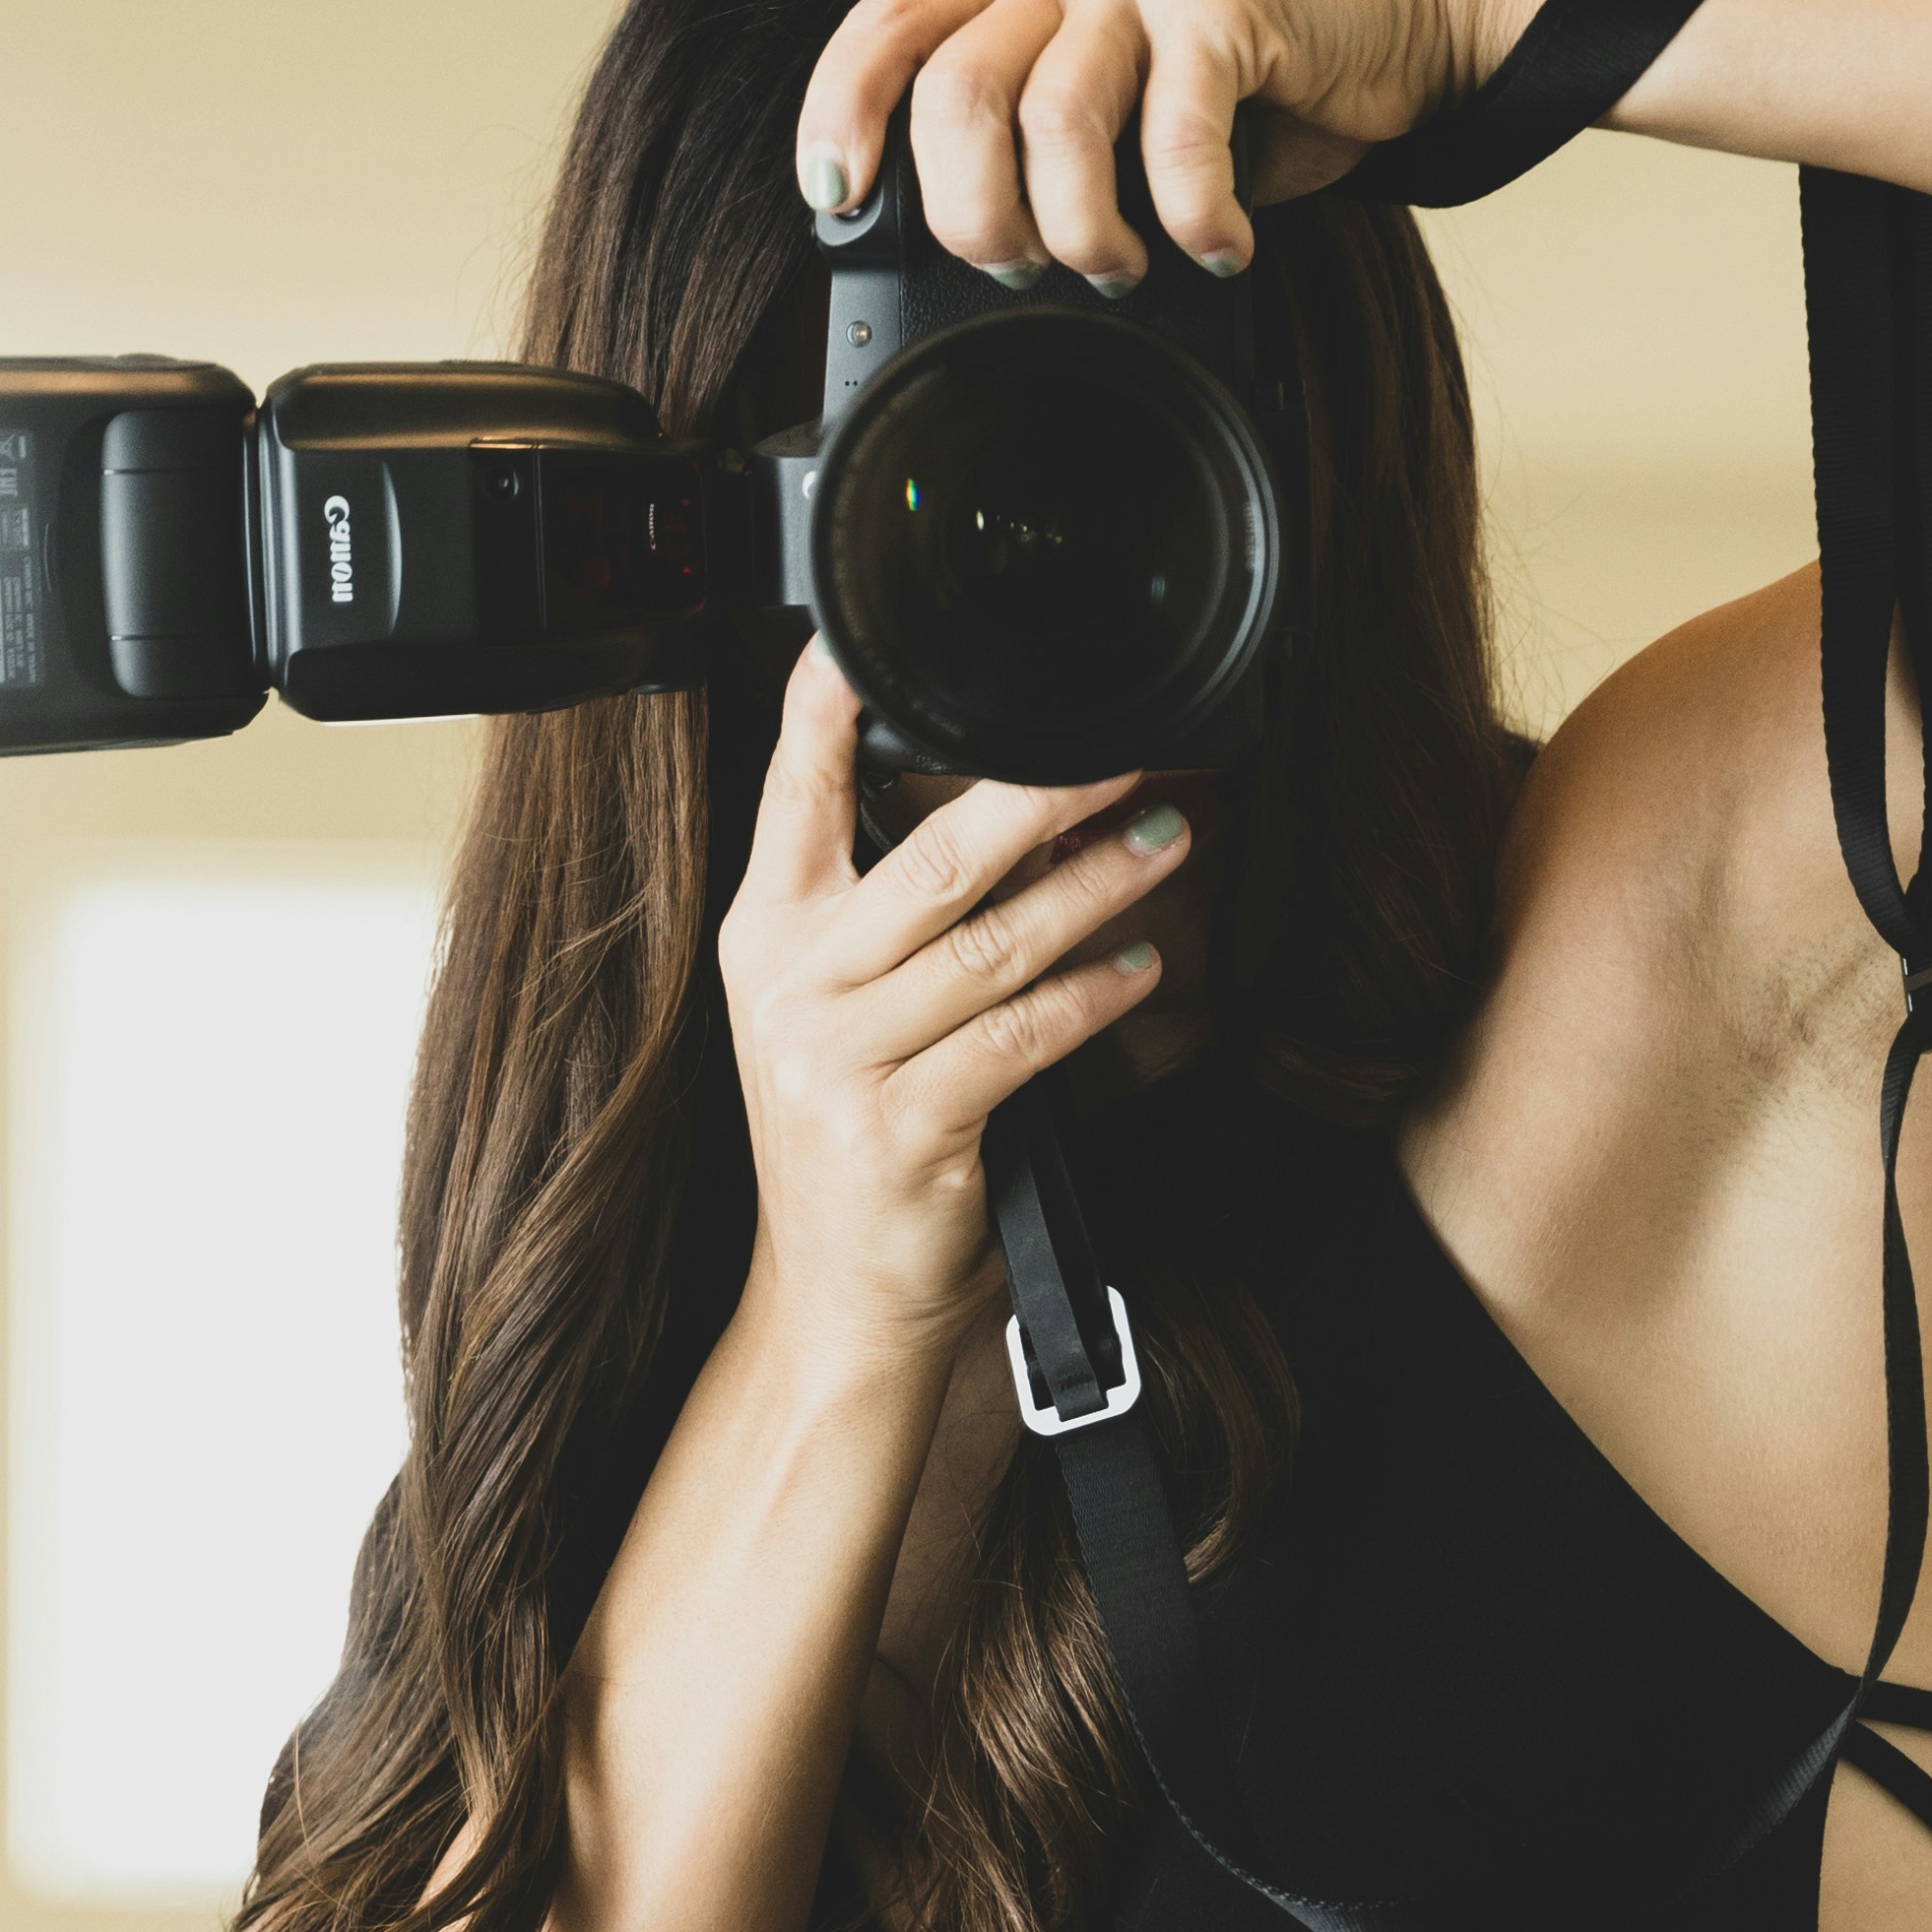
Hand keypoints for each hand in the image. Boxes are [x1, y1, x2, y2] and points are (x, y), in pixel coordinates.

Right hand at [717, 648, 1196, 1369]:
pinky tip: (1140, 969)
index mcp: (766, 934)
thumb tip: (1025, 813)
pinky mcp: (903, 1127)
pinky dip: (1094, 997)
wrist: (836, 1295)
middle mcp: (790, 986)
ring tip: (1165, 843)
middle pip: (933, 860)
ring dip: (1098, 889)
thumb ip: (896, 918)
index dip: (826, 705)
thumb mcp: (840, 1012)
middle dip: (1043, 795)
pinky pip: (1023, 1037)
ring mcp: (840, 1061)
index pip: (791, 791)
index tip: (866, 635)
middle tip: (1126, 755)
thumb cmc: (857, 1137)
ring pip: (995, 946)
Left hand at [795, 0, 1587, 289]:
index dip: (841, 114)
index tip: (837, 200)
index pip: (885, 32)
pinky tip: (1220, 245)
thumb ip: (1057, 160)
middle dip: (975, 215)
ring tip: (1126, 270)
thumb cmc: (1264, 90)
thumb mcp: (1133, 122)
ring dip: (1083, 229)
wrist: (1411, 20)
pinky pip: (1173, 132)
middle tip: (1027, 273)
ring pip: (1052, 119)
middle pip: (954, 96)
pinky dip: (1192, 217)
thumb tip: (986, 270)